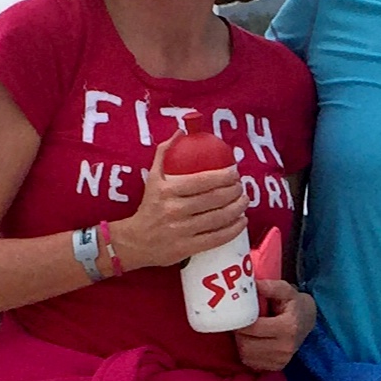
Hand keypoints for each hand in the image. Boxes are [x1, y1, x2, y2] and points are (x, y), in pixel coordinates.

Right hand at [110, 135, 249, 271]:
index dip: (225, 176)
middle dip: (235, 191)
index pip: (203, 180)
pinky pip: (217, 238)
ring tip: (245, 200)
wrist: (135, 241)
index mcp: (167, 190)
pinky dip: (234, 229)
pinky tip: (242, 221)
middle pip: (214, 199)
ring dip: (238, 208)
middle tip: (241, 186)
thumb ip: (165, 153)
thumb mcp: (152, 178)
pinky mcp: (188, 248)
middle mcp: (175, 210)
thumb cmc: (149, 206)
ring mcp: (182, 230)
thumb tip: (181, 132)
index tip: (235, 172)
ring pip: (219, 218)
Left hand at [234, 280, 312, 373]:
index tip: (239, 313)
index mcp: (288, 327)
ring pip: (246, 355)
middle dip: (240, 333)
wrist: (307, 321)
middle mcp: (286, 347)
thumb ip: (270, 287)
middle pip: (246, 344)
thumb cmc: (293, 304)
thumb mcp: (285, 290)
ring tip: (248, 332)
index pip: (252, 328)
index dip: (241, 320)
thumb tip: (253, 284)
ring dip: (242, 343)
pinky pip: (251, 363)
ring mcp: (282, 359)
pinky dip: (247, 353)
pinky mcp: (277, 367)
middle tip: (241, 323)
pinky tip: (253, 342)